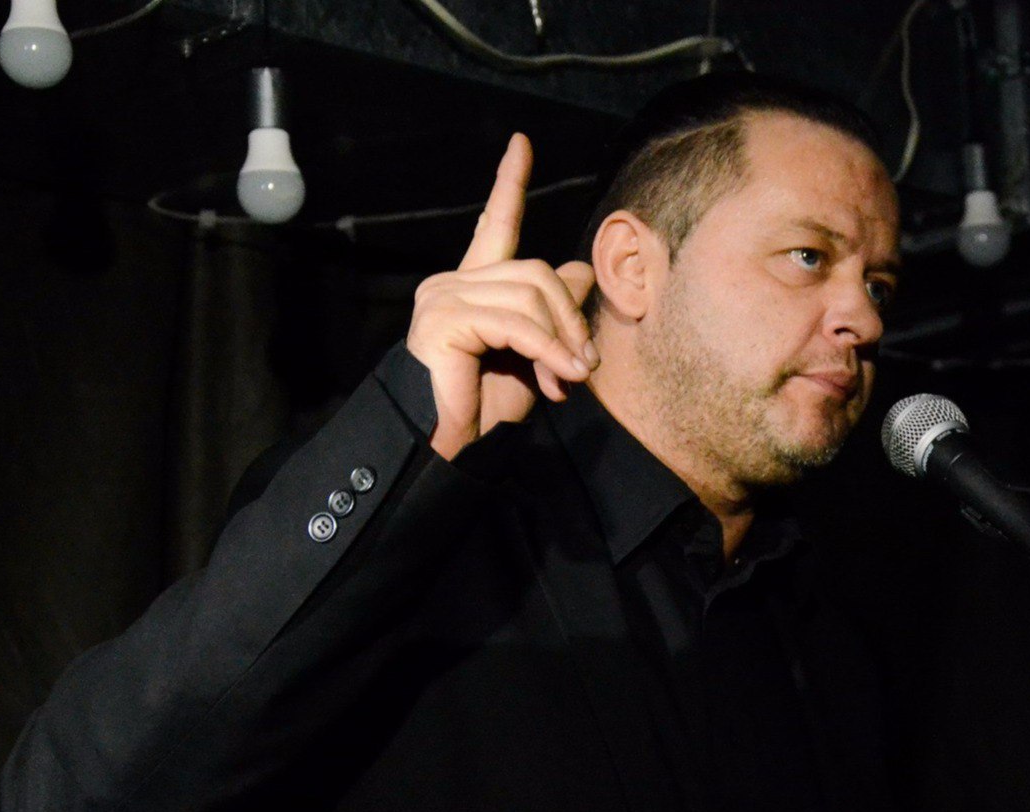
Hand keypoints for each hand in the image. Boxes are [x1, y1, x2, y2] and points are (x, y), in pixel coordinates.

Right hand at [405, 133, 598, 459]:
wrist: (449, 448)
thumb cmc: (486, 408)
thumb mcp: (534, 355)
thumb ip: (553, 313)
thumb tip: (581, 269)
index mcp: (471, 285)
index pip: (495, 224)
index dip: (510, 184)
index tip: (521, 144)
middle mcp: (452, 283)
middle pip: (537, 271)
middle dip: (571, 317)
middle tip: (585, 364)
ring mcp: (444, 298)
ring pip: (531, 293)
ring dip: (563, 339)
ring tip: (570, 378)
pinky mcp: (445, 320)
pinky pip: (515, 322)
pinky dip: (546, 348)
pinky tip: (557, 377)